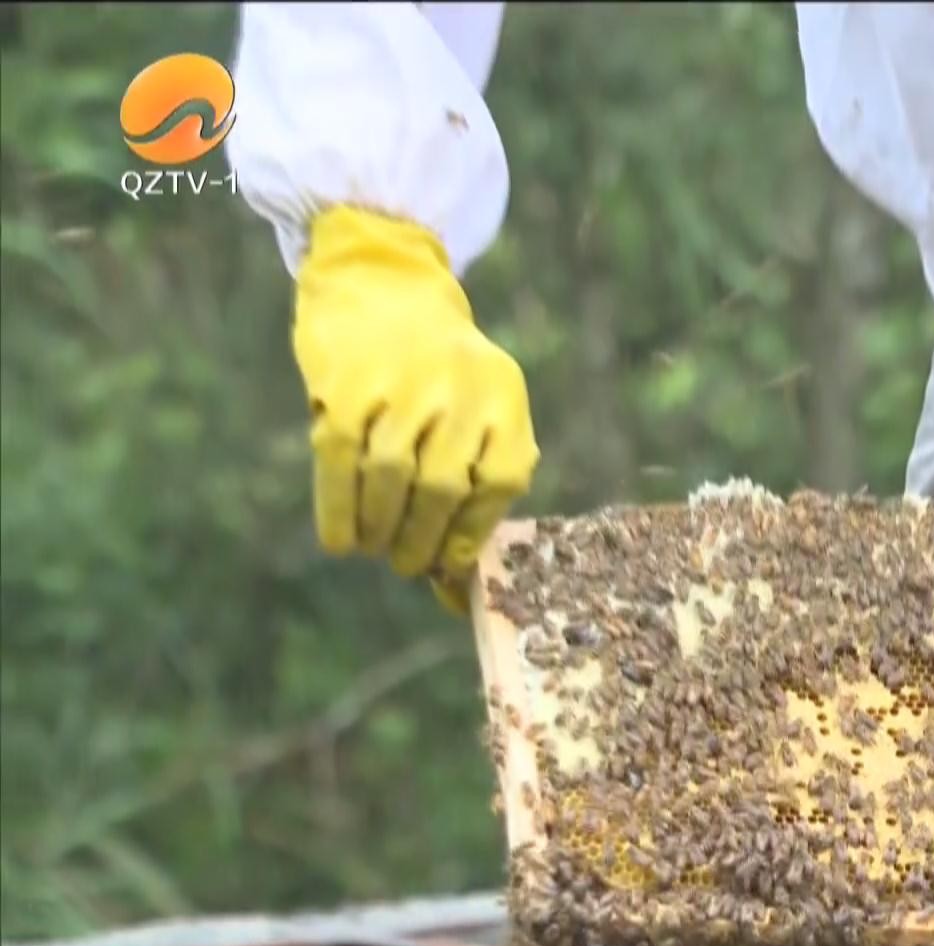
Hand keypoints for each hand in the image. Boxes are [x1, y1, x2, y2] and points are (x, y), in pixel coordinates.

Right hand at [292, 206, 537, 613]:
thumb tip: (456, 584)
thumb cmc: (435, 367)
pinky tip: (340, 539)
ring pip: (390, 477)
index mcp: (503, 393)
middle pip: (443, 486)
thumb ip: (477, 473)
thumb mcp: (478, 401)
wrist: (382, 281)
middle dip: (422, 539)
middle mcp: (459, 386)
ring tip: (374, 548)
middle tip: (406, 563)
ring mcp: (402, 381)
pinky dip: (338, 509)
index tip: (449, 564)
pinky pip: (341, 460)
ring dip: (379, 528)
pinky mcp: (348, 382)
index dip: (474, 531)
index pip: (502, 479)